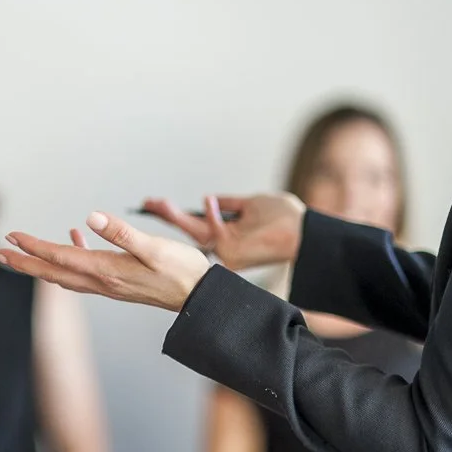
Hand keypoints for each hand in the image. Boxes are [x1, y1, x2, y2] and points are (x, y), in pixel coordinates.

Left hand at [0, 212, 211, 312]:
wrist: (200, 298)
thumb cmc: (182, 271)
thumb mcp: (155, 248)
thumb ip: (123, 233)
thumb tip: (90, 218)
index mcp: (107, 271)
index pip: (61, 257)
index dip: (34, 247)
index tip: (11, 237)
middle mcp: (102, 281)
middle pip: (53, 272)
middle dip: (24, 262)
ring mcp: (108, 285)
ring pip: (64, 274)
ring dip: (40, 264)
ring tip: (20, 253)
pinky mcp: (117, 284)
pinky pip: (84, 271)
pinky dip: (72, 256)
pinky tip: (75, 238)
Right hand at [140, 194, 306, 270]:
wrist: (306, 231)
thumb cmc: (285, 218)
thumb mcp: (251, 204)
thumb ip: (229, 203)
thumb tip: (209, 198)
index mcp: (227, 238)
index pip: (195, 227)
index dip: (175, 215)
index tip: (155, 204)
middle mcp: (224, 248)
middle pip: (188, 231)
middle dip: (166, 216)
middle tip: (146, 203)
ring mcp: (227, 252)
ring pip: (194, 233)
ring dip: (175, 216)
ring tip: (156, 203)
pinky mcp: (233, 252)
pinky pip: (215, 230)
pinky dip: (211, 214)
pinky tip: (207, 199)